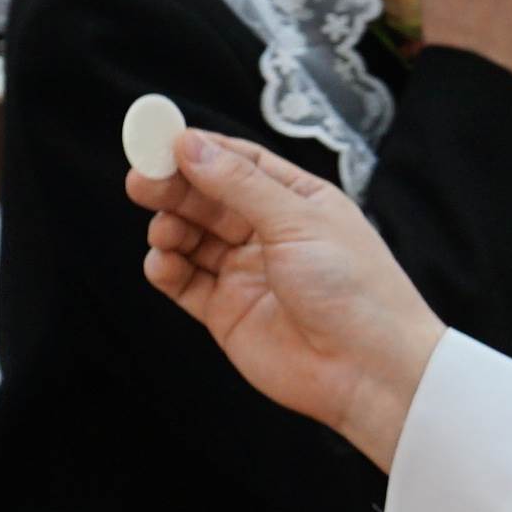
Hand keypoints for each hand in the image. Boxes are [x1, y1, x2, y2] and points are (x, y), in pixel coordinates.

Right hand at [136, 126, 442, 467]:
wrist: (369, 370)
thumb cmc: (354, 288)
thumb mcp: (298, 220)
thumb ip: (239, 184)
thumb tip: (190, 146)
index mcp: (297, 201)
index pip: (239, 163)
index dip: (199, 150)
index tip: (161, 140)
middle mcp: (268, 234)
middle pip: (208, 199)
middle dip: (173, 188)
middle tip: (141, 181)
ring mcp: (246, 274)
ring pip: (191, 239)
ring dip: (169, 228)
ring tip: (163, 231)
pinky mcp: (227, 313)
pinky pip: (185, 283)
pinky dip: (167, 269)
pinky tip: (163, 262)